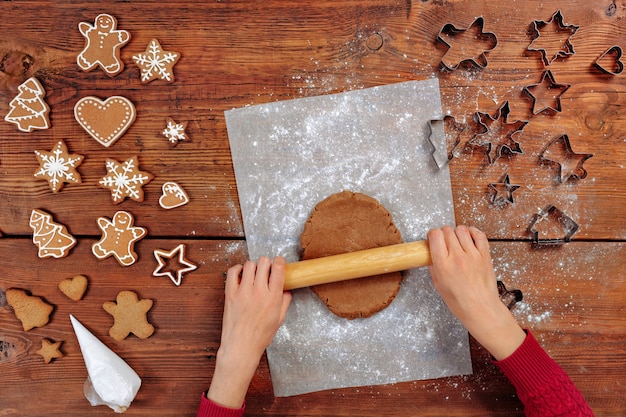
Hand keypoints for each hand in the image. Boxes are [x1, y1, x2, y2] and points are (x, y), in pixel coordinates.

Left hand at [207, 256, 291, 407]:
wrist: (241, 346)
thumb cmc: (260, 336)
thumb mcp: (279, 319)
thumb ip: (284, 302)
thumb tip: (286, 290)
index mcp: (273, 298)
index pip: (278, 269)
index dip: (279, 262)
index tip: (279, 262)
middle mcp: (258, 292)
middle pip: (264, 262)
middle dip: (267, 263)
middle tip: (266, 269)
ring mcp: (243, 291)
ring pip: (250, 265)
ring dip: (254, 266)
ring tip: (254, 273)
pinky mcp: (230, 293)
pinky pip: (233, 272)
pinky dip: (238, 269)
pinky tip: (241, 274)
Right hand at [427, 225, 525, 359]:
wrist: (481, 309)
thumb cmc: (460, 302)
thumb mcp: (438, 285)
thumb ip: (434, 267)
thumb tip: (432, 255)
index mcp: (443, 265)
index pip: (435, 235)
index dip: (432, 234)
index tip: (433, 238)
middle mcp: (457, 257)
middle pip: (447, 230)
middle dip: (443, 233)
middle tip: (444, 241)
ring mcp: (473, 255)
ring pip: (461, 229)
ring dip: (456, 233)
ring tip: (457, 240)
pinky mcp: (485, 255)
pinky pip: (479, 235)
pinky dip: (473, 232)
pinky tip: (469, 237)